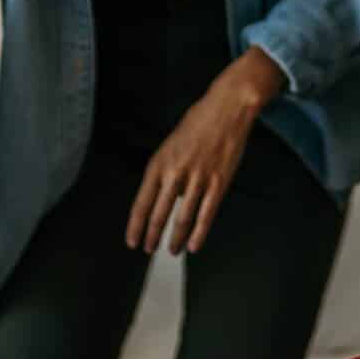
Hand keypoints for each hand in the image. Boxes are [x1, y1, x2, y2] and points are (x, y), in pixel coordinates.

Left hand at [128, 46, 284, 254]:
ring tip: (172, 250)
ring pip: (183, 219)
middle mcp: (175, 173)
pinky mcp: (219, 182)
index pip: (142, 203)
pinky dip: (199, 233)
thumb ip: (167, 171)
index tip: (133, 241)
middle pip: (160, 214)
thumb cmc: (199, 122)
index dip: (136, 226)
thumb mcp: (171, 144)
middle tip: (150, 249)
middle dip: (153, 236)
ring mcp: (198, 179)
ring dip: (176, 239)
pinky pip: (207, 214)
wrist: (227, 108)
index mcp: (159, 163)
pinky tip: (194, 245)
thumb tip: (170, 197)